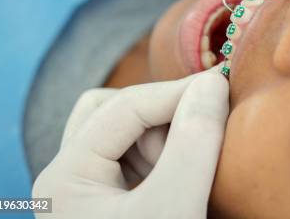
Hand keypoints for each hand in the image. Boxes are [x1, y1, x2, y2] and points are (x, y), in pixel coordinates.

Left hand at [32, 68, 228, 218]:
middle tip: (202, 136)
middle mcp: (70, 178)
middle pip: (115, 110)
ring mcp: (91, 191)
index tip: (223, 87)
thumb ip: (192, 143)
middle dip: (163, 115)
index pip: (123, 106)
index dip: (176, 92)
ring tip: (194, 169)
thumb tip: (212, 83)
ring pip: (127, 133)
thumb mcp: (173, 208)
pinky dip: (167, 156)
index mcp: (65, 176)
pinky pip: (137, 158)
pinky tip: (188, 177)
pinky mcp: (115, 204)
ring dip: (166, 137)